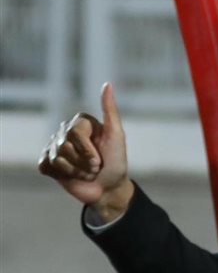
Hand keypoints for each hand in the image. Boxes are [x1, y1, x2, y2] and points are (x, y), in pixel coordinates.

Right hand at [38, 82, 133, 220]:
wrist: (109, 188)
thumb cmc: (116, 161)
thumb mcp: (117, 136)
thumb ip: (110, 111)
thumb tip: (107, 84)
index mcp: (81, 122)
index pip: (74, 133)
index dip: (87, 151)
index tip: (99, 159)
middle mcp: (66, 131)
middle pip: (63, 146)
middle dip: (83, 163)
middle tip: (94, 167)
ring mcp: (55, 147)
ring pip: (55, 159)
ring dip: (75, 171)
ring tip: (86, 172)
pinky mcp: (48, 162)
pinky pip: (45, 166)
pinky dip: (61, 175)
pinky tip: (72, 175)